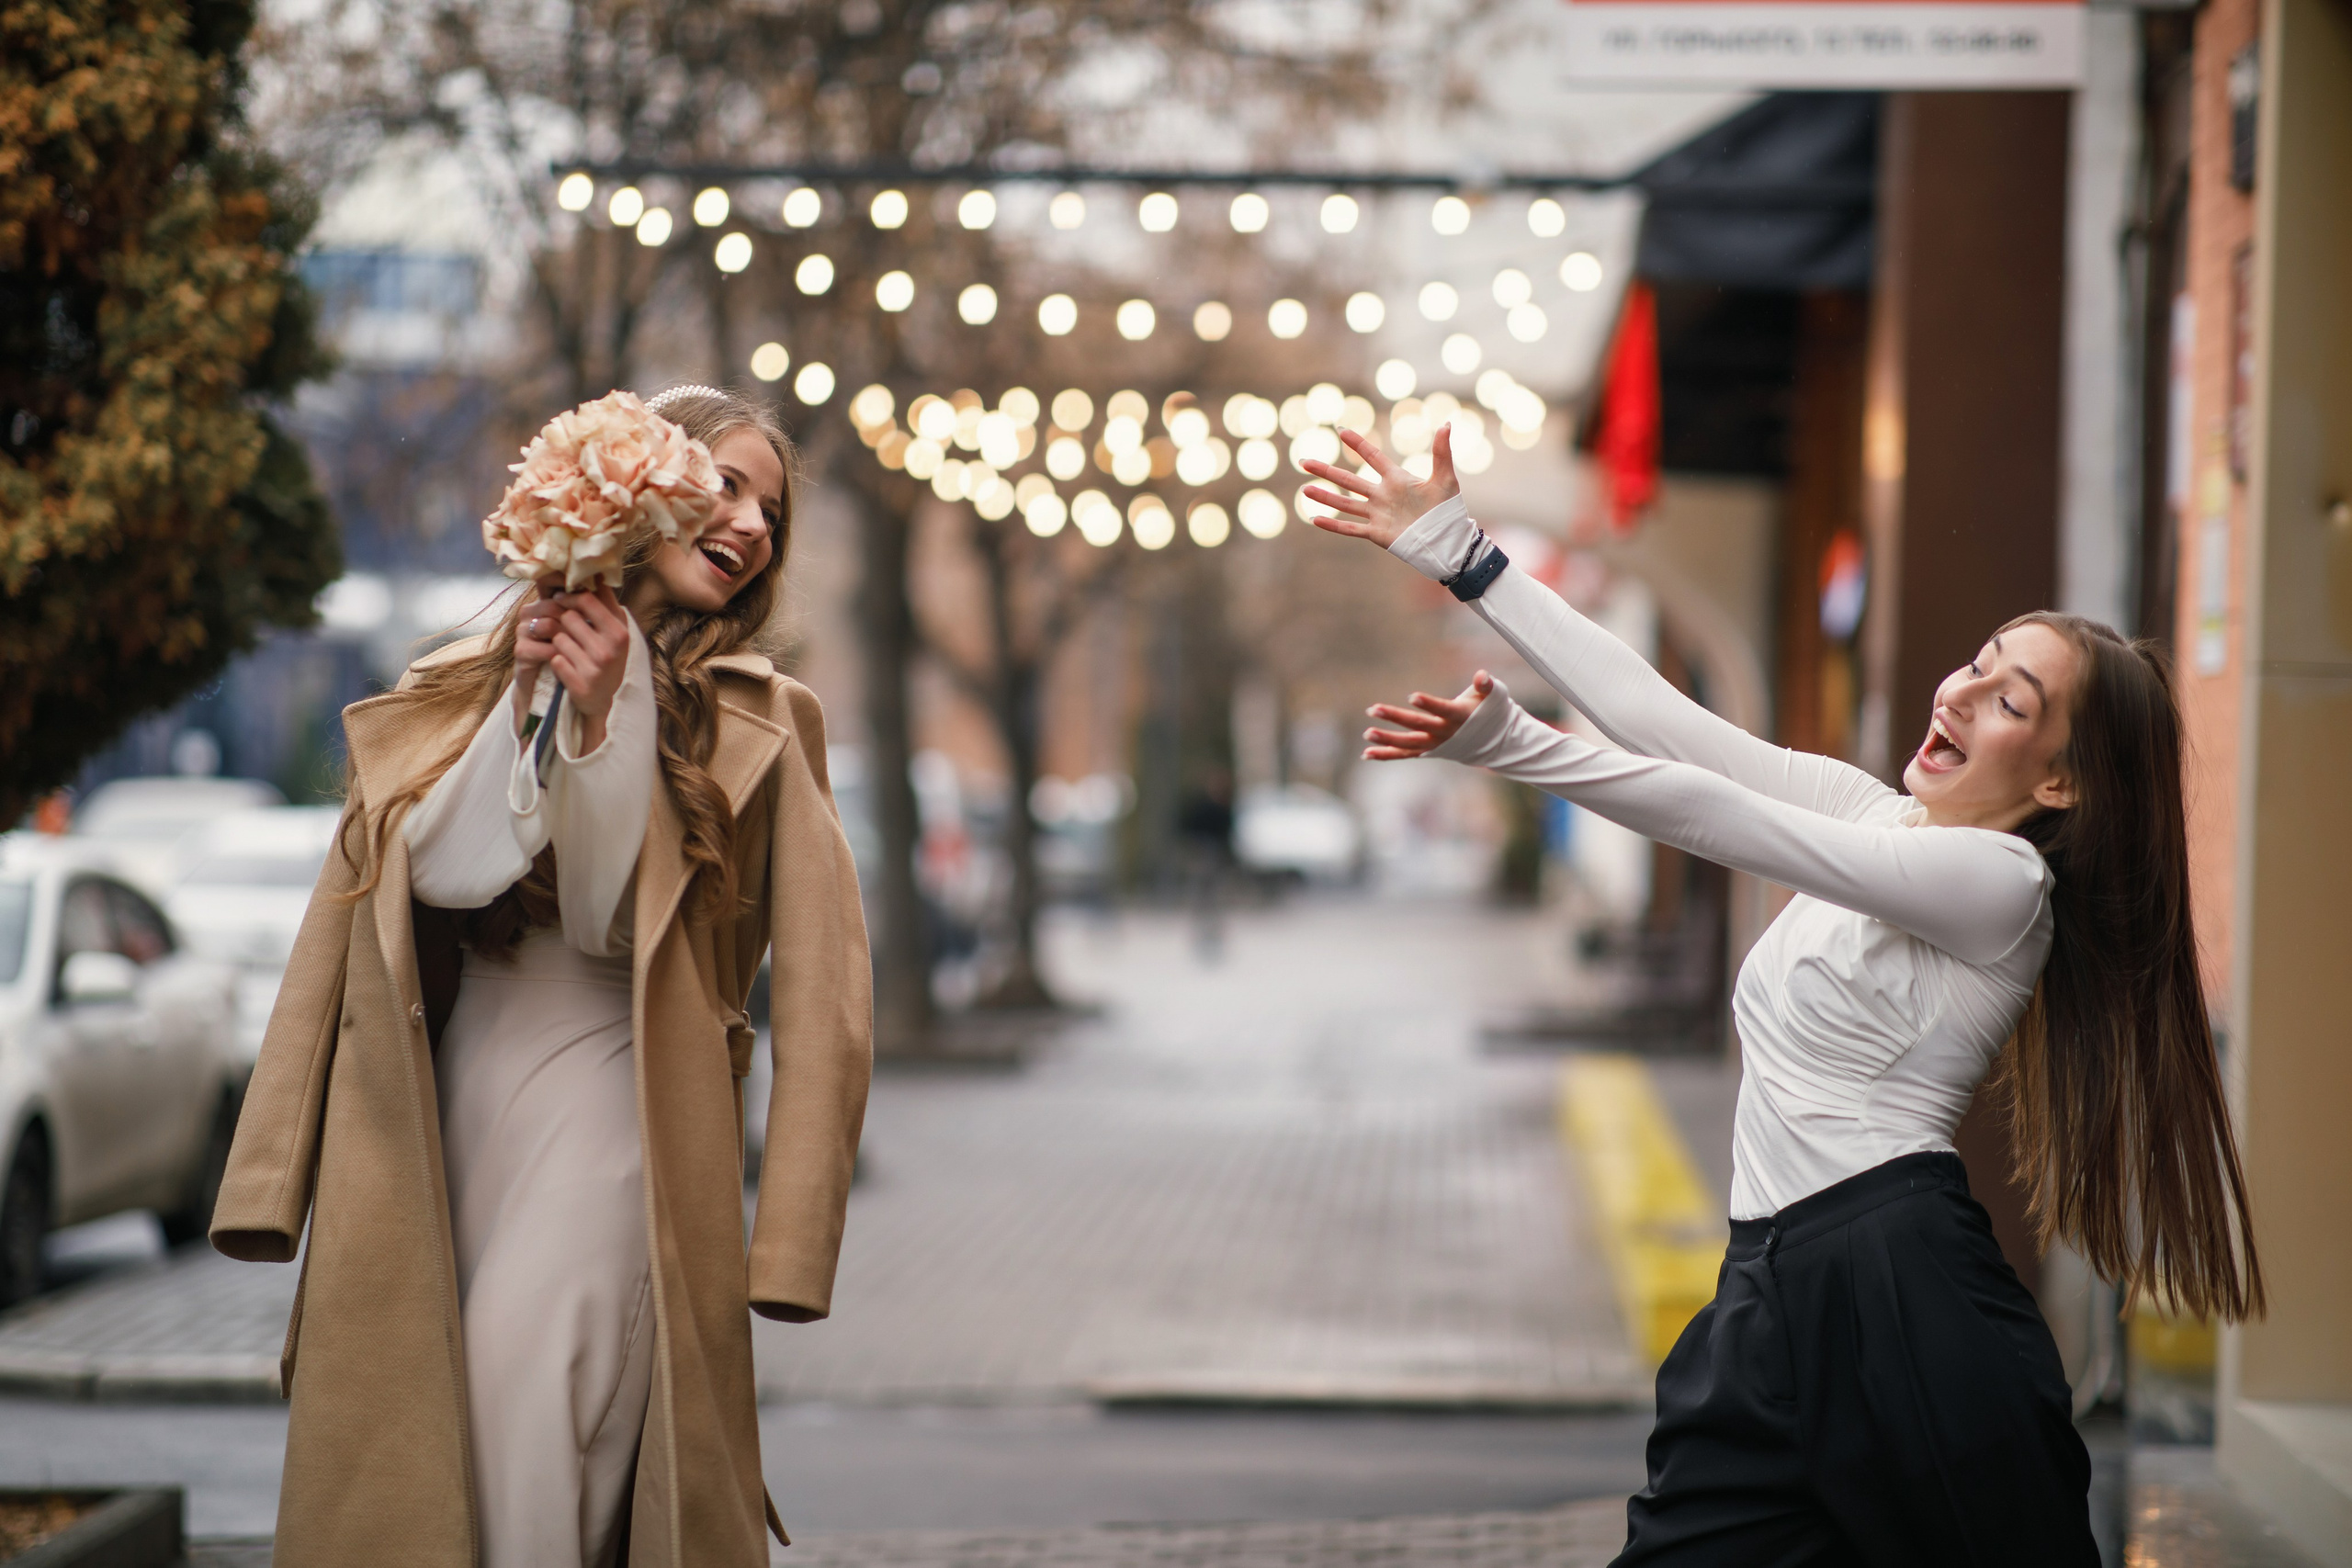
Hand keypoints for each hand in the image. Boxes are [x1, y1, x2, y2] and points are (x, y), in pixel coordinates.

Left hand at [513, 580, 630, 752]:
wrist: (603, 701)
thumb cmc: (607, 659)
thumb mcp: (615, 632)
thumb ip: (606, 604)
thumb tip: (596, 574)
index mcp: (620, 633)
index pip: (586, 599)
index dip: (568, 596)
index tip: (561, 599)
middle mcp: (610, 649)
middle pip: (568, 618)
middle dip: (561, 622)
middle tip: (562, 628)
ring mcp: (595, 668)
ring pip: (558, 639)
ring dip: (557, 643)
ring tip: (567, 650)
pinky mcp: (580, 684)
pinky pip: (555, 660)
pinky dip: (556, 662)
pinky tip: (565, 666)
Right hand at [1300, 424, 1460, 549]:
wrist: (1447, 540)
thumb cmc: (1447, 510)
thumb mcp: (1445, 478)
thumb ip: (1441, 452)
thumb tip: (1447, 423)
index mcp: (1396, 479)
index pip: (1372, 457)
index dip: (1358, 444)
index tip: (1341, 430)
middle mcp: (1382, 495)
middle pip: (1348, 480)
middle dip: (1326, 471)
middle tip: (1304, 461)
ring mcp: (1377, 514)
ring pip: (1345, 503)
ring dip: (1325, 496)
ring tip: (1305, 489)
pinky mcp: (1377, 533)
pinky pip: (1351, 528)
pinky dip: (1333, 524)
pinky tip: (1315, 519)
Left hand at [1363, 672, 1494, 760]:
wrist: (1493, 743)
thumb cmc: (1489, 711)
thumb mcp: (1492, 696)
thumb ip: (1485, 685)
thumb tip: (1482, 675)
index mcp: (1459, 716)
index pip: (1442, 709)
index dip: (1428, 703)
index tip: (1412, 696)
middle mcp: (1445, 733)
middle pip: (1418, 726)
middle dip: (1395, 717)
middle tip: (1373, 709)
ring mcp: (1435, 745)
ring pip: (1408, 744)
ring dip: (1386, 740)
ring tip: (1367, 733)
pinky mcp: (1427, 751)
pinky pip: (1405, 754)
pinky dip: (1386, 755)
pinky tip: (1366, 754)